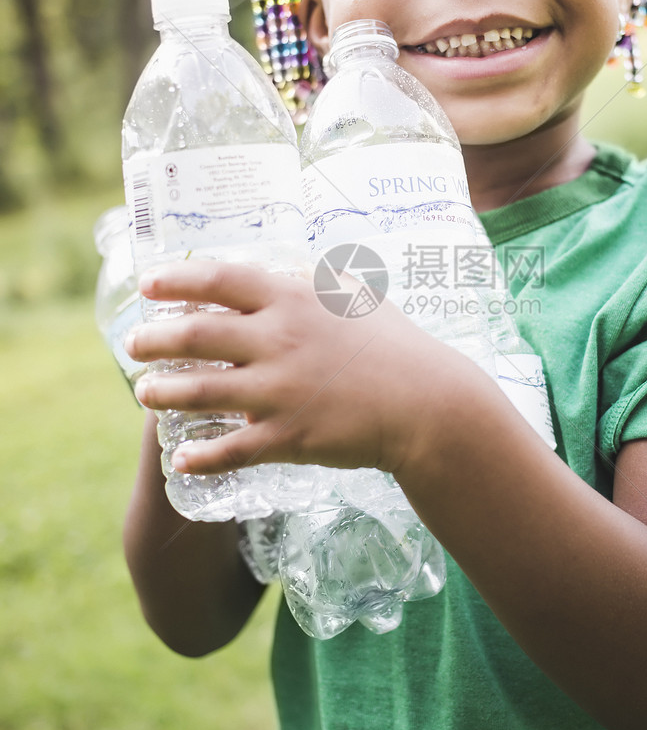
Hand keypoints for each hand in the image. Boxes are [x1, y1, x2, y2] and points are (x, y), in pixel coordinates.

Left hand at [126, 260, 455, 475]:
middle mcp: (278, 340)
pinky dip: (201, 457)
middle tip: (135, 345)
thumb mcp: (355, 297)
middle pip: (194, 335)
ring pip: (200, 392)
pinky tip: (182, 459)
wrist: (428, 405)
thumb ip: (314, 282)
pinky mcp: (289, 437)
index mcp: (292, 299)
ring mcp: (280, 390)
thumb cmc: (396, 346)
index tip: (149, 286)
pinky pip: (231, 449)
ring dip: (162, 393)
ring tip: (145, 394)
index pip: (217, 280)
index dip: (175, 281)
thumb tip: (284, 270)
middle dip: (153, 340)